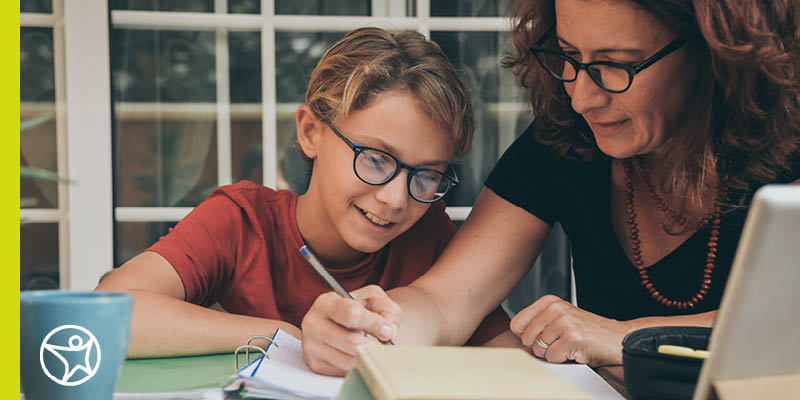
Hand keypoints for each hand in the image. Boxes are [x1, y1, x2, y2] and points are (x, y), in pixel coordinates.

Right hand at [301, 285, 401, 375]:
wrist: (350, 325)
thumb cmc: (363, 310)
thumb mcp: (376, 300)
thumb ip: (387, 310)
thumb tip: (387, 330)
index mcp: (326, 303)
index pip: (352, 315)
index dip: (374, 324)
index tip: (387, 330)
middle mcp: (313, 323)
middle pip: (351, 341)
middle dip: (374, 344)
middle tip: (383, 344)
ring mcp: (311, 346)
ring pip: (349, 360)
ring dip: (368, 357)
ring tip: (374, 349)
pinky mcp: (316, 365)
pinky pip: (344, 372)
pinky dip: (358, 366)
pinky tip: (360, 356)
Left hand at [509, 295, 629, 365]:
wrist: (618, 339)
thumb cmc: (588, 331)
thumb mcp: (561, 318)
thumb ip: (538, 323)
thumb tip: (517, 337)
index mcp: (549, 301)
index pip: (517, 324)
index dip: (526, 336)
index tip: (542, 337)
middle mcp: (555, 308)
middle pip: (526, 338)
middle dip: (540, 347)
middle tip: (560, 342)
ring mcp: (564, 322)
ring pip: (539, 349)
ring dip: (553, 353)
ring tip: (568, 345)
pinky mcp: (571, 338)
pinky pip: (552, 357)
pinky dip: (562, 359)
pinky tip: (575, 350)